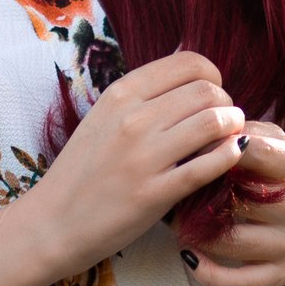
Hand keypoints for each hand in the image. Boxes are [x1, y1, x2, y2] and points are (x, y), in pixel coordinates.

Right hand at [24, 50, 248, 279]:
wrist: (52, 223)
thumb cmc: (82, 171)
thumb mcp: (104, 117)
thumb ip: (144, 95)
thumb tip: (190, 66)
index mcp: (120, 94)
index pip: (189, 63)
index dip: (213, 76)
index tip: (211, 95)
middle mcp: (132, 119)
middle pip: (207, 91)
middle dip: (226, 103)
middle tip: (224, 121)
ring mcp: (143, 157)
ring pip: (213, 122)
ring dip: (233, 127)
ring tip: (230, 138)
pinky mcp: (154, 194)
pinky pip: (209, 166)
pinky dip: (228, 158)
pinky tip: (228, 159)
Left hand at [178, 121, 284, 285]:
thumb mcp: (281, 145)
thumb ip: (249, 129)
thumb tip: (208, 126)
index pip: (257, 151)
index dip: (219, 147)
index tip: (194, 147)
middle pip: (237, 199)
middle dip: (198, 195)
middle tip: (172, 189)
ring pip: (232, 242)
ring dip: (195, 233)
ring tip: (174, 221)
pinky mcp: (279, 274)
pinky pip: (240, 282)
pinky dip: (210, 275)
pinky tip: (189, 258)